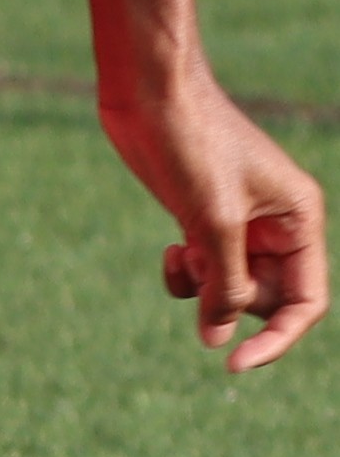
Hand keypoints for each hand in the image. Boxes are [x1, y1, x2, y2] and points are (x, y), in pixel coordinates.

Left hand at [101, 59, 327, 372]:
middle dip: (231, 299)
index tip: (234, 365)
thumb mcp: (212, 221)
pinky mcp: (201, 221)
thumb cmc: (190, 143)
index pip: (306, 301)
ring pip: (231, 289)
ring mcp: (239, 225)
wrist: (150, 92)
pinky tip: (170, 251)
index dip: (277, 338)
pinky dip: (185, 275)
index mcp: (301, 220)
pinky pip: (203, 273)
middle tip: (201, 268)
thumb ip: (222, 283)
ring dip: (204, 288)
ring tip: (181, 255)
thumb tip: (218, 343)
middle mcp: (278, 226)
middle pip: (267, 298)